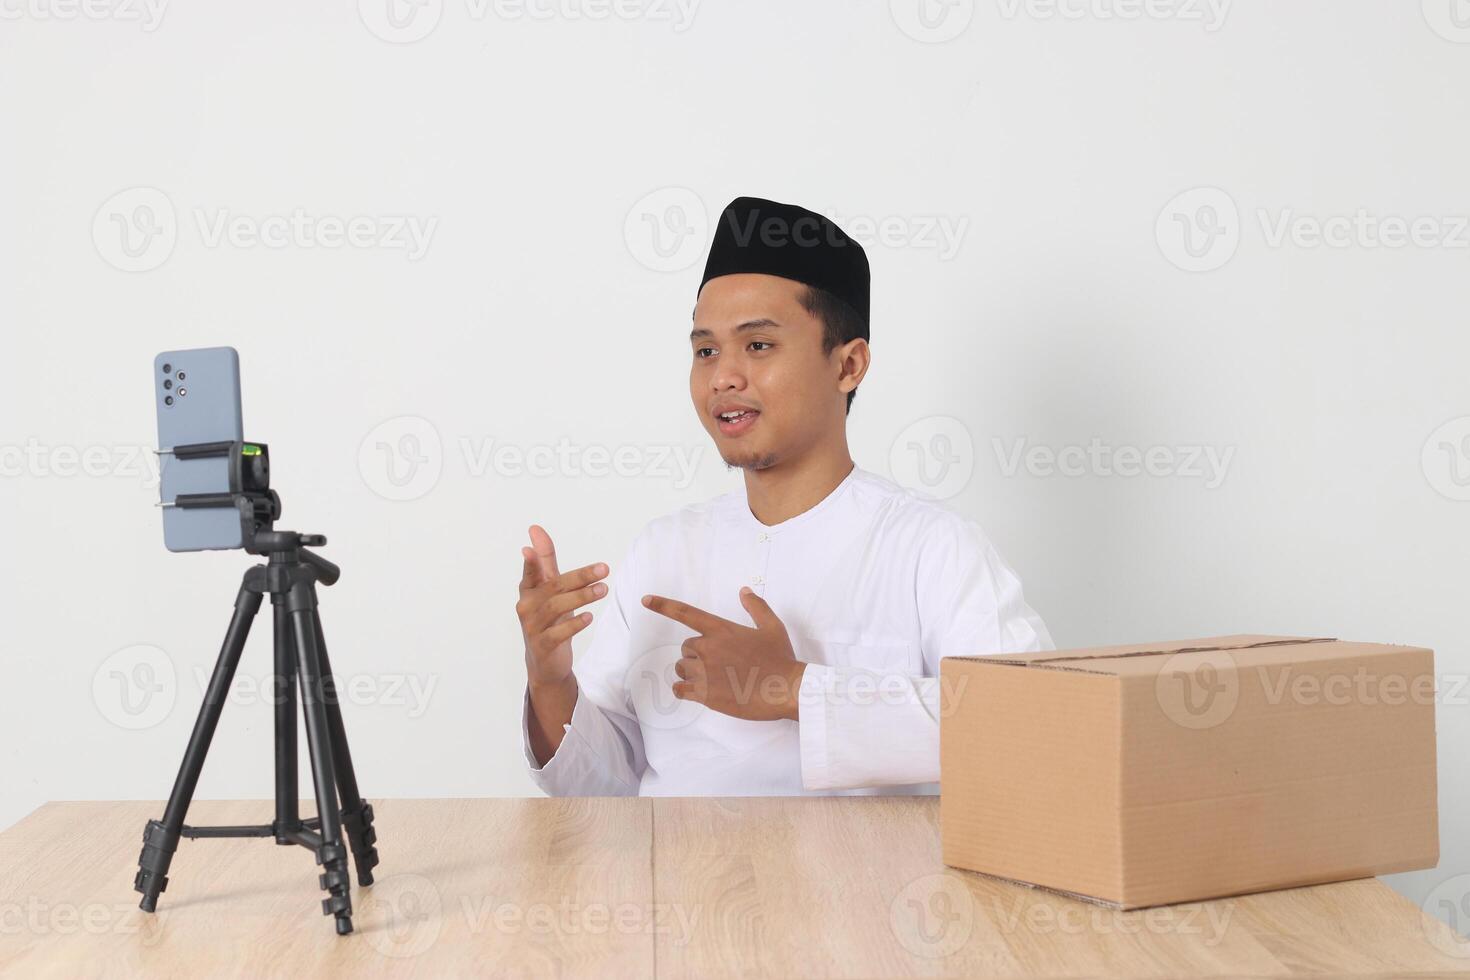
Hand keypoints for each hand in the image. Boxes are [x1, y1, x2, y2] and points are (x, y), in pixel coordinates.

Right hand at [517, 524, 608, 689]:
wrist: (545, 663)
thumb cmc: (549, 620)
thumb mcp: (549, 590)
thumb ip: (545, 561)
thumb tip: (535, 531)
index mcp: (528, 590)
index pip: (531, 573)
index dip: (532, 562)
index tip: (531, 549)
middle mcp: (526, 607)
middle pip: (553, 587)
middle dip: (579, 576)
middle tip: (604, 569)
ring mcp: (533, 627)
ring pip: (556, 608)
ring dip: (581, 597)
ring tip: (603, 589)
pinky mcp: (542, 646)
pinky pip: (558, 634)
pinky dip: (574, 624)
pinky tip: (589, 617)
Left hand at [641, 587, 806, 720]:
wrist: (785, 689)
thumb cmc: (781, 658)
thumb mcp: (772, 626)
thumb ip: (756, 606)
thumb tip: (744, 590)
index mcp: (721, 629)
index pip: (686, 613)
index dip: (663, 605)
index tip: (645, 600)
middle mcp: (709, 647)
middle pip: (686, 647)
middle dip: (698, 654)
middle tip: (721, 664)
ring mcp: (705, 671)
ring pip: (683, 668)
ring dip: (692, 673)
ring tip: (716, 679)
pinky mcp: (705, 693)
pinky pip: (680, 689)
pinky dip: (684, 690)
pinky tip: (696, 692)